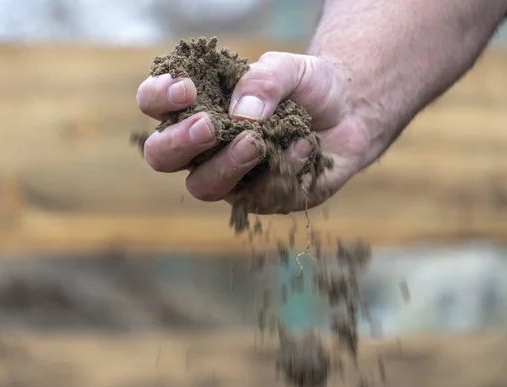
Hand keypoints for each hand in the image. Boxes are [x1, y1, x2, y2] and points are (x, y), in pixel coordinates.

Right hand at [137, 52, 375, 213]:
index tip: (185, 89)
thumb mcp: (290, 68)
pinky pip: (259, 197)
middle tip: (209, 126)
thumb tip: (242, 115)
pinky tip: (305, 146)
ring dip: (226, 165)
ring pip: (203, 186)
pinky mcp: (263, 199)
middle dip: (179, 143)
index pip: (154, 105)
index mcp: (198, 107)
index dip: (158, 99)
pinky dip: (282, 170)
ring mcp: (230, 177)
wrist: (351, 114)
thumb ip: (263, 80)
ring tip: (255, 142)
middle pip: (161, 156)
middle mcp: (204, 147)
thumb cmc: (308, 88)